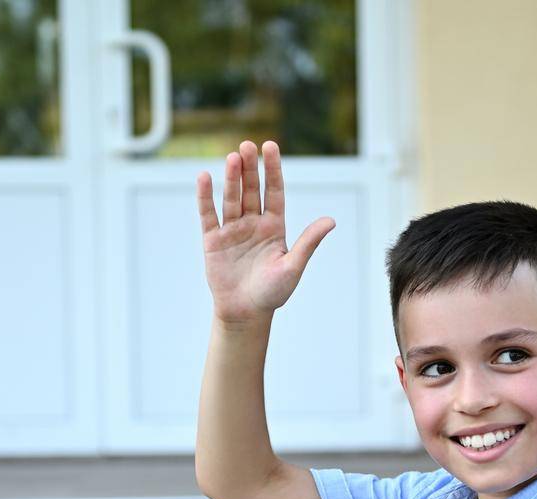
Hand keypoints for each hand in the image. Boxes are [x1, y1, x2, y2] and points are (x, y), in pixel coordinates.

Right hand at [197, 139, 335, 323]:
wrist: (245, 314)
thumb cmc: (273, 292)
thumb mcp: (293, 266)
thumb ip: (309, 242)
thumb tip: (331, 221)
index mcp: (274, 226)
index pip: (274, 191)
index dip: (272, 169)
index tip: (270, 147)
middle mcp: (253, 223)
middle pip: (251, 189)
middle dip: (249, 168)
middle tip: (247, 146)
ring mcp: (232, 230)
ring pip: (231, 198)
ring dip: (231, 178)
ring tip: (232, 157)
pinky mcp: (213, 240)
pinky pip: (209, 215)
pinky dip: (206, 197)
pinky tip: (205, 178)